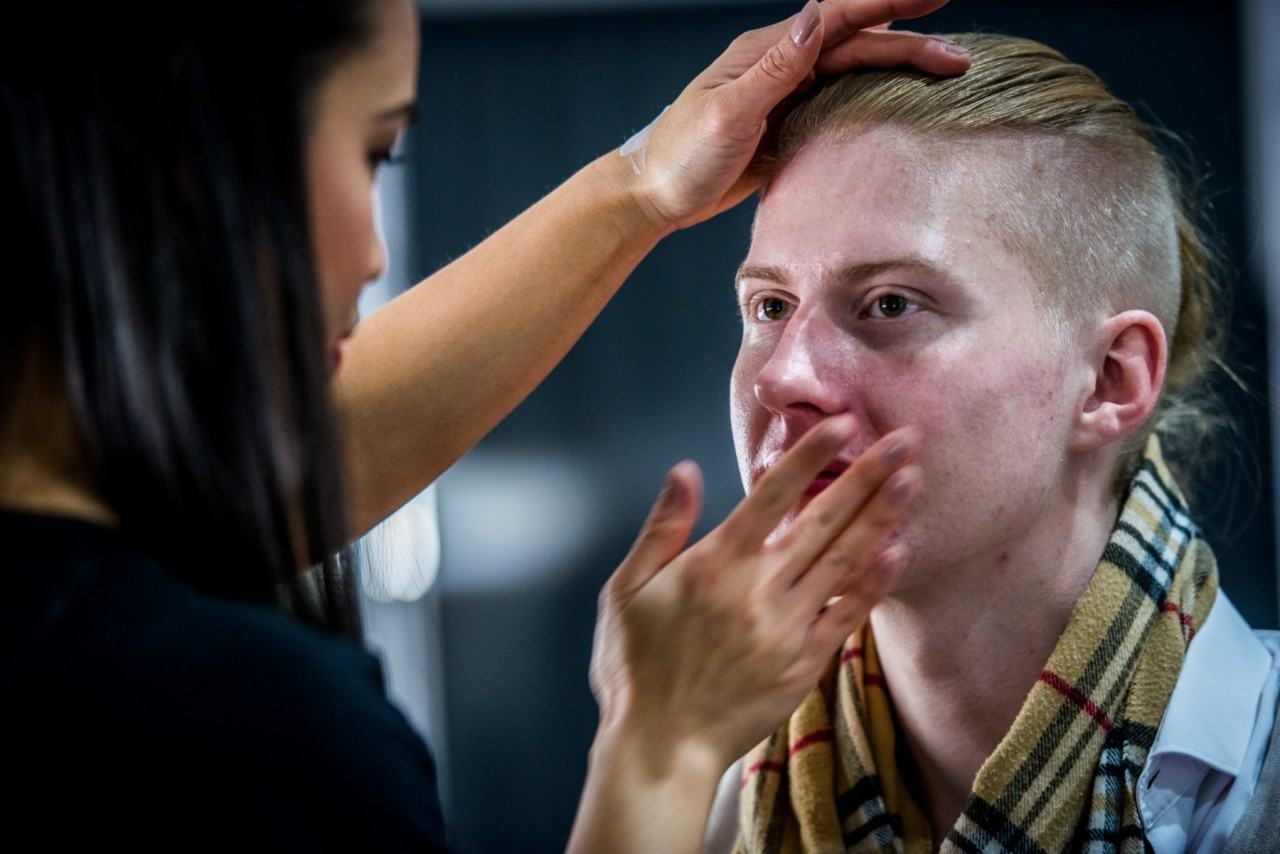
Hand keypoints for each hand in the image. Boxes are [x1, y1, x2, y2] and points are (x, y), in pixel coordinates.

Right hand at [589, 417, 920, 774]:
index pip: (772, 495)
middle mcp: (759, 589)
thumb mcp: (627, 590)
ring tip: (913, 480)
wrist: (662, 747)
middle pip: (823, 519)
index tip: (846, 423)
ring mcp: (787, 627)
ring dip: (882, 516)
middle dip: (867, 474)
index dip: (812, 456)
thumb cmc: (636, 667)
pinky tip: (900, 551)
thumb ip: (662, 527)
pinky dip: (875, 581)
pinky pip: (849, 614)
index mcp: (715, 564)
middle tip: (906, 438)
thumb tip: (686, 470)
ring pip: (844, 560)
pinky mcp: (805, 663)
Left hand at [630, 0, 969, 231]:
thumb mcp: (728, 111)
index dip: (887, 4)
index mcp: (767, 52)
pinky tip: (900, 109)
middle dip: (911, 46)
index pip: (839, 18)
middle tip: (962, 59)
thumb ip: (775, 68)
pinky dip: (873, 101)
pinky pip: (839, 105)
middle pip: (857, 47)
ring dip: (899, 72)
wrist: (653, 195)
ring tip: (946, 78)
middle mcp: (780, 66)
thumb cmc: (681, 155)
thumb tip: (817, 17)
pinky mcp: (786, 126)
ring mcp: (785, 95)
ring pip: (854, 74)